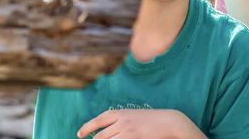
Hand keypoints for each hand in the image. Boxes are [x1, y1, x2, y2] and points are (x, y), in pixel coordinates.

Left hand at [77, 109, 204, 138]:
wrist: (169, 121)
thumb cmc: (153, 120)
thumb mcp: (135, 116)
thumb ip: (121, 121)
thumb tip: (108, 129)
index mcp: (121, 112)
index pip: (98, 120)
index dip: (87, 127)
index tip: (79, 134)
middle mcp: (121, 121)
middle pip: (100, 136)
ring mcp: (127, 131)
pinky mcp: (133, 138)